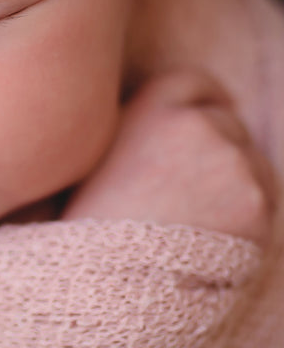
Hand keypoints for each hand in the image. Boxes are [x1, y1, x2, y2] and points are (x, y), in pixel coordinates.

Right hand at [62, 70, 275, 243]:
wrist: (109, 276)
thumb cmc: (95, 212)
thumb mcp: (105, 146)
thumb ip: (147, 120)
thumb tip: (185, 116)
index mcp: (154, 105)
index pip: (195, 81)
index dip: (206, 96)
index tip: (212, 108)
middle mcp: (197, 124)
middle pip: (226, 122)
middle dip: (216, 144)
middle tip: (189, 182)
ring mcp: (232, 163)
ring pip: (251, 162)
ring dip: (234, 180)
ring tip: (195, 215)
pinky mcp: (256, 205)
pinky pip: (262, 201)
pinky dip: (246, 215)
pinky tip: (212, 234)